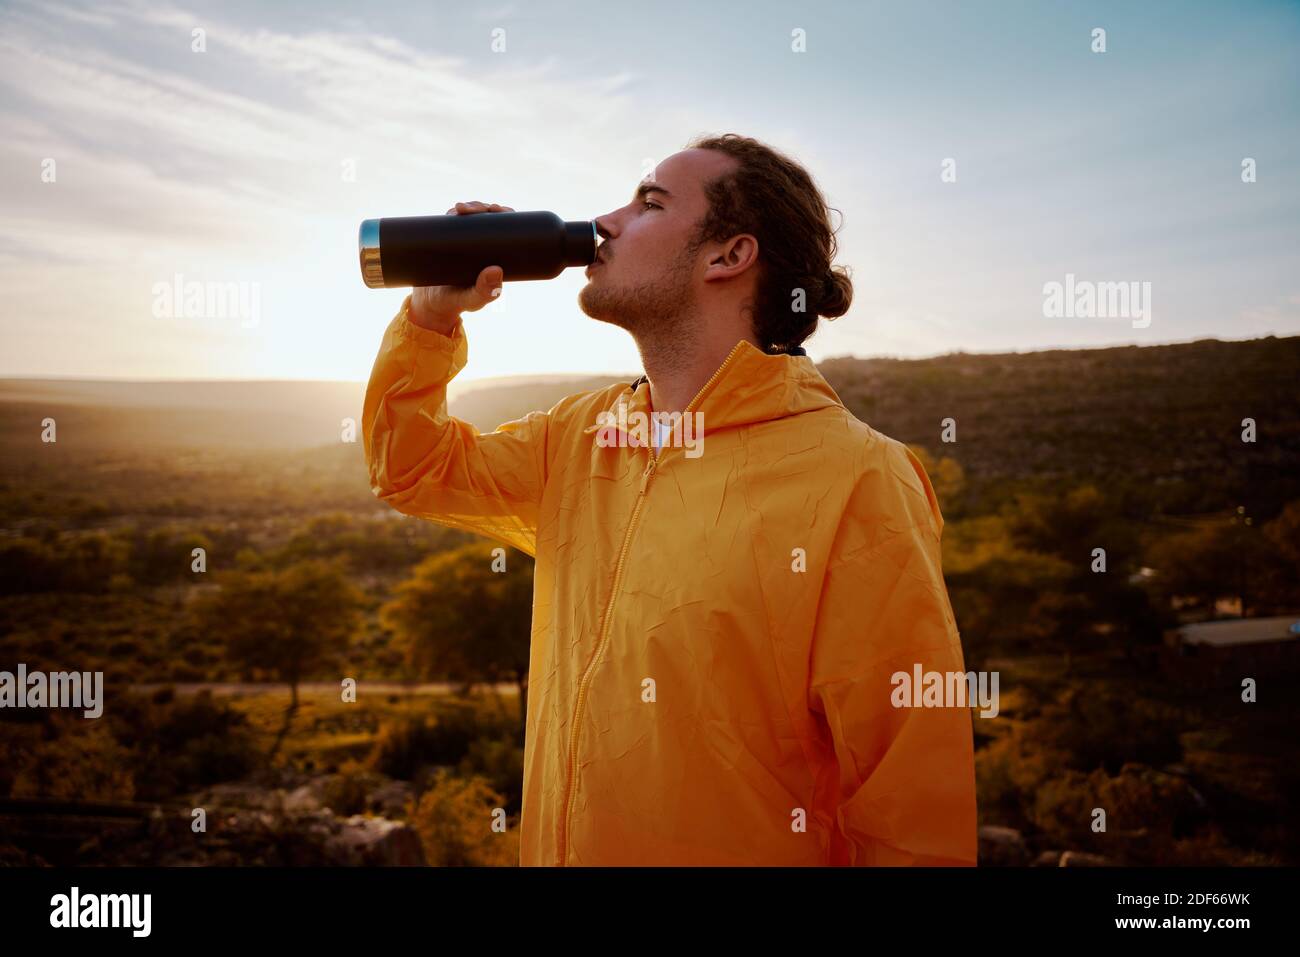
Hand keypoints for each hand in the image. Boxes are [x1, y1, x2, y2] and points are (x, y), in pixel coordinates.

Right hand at [408, 201, 514, 332]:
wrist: (429, 305)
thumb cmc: (456, 303)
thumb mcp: (472, 300)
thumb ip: (484, 291)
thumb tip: (496, 270)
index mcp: (494, 256)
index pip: (505, 230)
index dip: (505, 215)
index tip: (499, 210)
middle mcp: (481, 246)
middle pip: (487, 219)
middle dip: (483, 208)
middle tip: (477, 209)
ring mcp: (462, 242)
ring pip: (469, 217)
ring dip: (469, 207)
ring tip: (461, 208)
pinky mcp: (446, 241)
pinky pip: (451, 222)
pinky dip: (453, 213)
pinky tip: (455, 209)